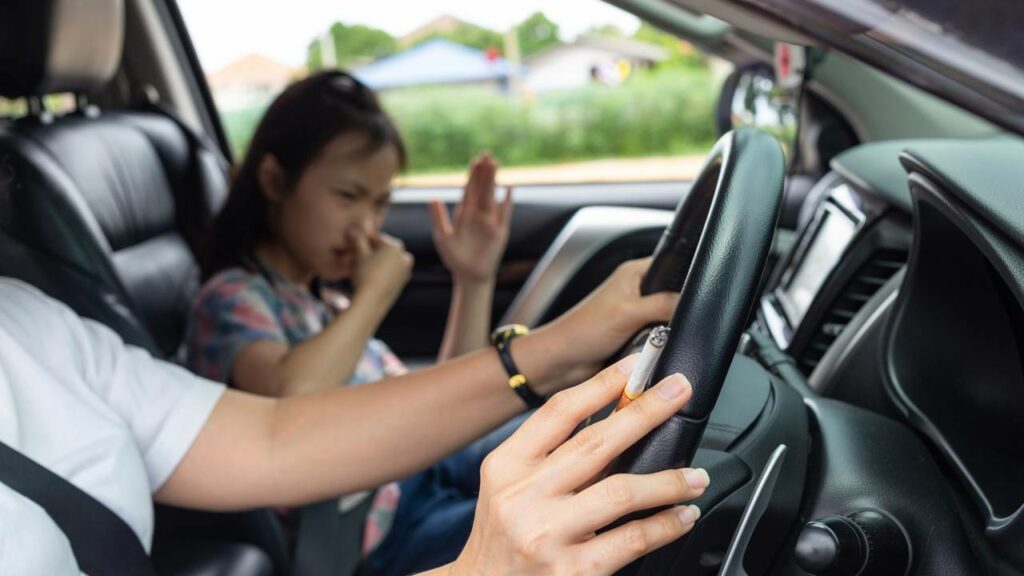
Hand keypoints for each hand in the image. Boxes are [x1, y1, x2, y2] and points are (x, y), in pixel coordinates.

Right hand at [348, 232, 413, 309]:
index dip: (361, 240)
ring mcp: (404, 272)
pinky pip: (387, 274)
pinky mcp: (401, 285)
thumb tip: (352, 229)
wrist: (371, 303)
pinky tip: (365, 277)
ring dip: (371, 262)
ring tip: (355, 267)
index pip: (376, 238)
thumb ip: (356, 239)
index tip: (350, 245)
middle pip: (381, 251)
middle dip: (366, 252)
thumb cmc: (366, 275)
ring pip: (384, 263)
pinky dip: (377, 273)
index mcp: (396, 246)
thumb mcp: (359, 254)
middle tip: (351, 257)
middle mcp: (404, 257)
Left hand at [429, 152, 511, 283]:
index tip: (475, 160)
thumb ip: (438, 217)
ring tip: (496, 164)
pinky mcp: (500, 231)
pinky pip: (505, 213)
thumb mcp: (443, 237)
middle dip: (484, 172)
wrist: (470, 275)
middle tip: (487, 154)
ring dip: (494, 181)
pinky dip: (507, 201)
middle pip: (482, 188)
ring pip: (492, 196)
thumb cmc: (455, 258)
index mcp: (464, 214)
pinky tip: (509, 188)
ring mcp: (490, 221)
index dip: (472, 175)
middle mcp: (478, 214)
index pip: (469, 189)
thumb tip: (433, 198)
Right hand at [450, 356, 706, 574]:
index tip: (635, 364)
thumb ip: (551, 455)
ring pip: (622, 491)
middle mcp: (524, 497)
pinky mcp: (573, 571)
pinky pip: (632, 539)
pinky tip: (683, 515)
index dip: (602, 384)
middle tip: (678, 391)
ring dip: (669, 479)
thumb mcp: (509, 487)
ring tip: (696, 476)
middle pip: (596, 442)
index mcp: (507, 466)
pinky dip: (665, 524)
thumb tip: (616, 416)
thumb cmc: (502, 538)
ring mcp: (547, 535)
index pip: (559, 412)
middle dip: (646, 411)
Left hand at [540, 257, 678, 384]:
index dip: (688, 276)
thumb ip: (662, 304)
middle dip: (679, 309)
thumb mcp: (627, 312)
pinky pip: (661, 338)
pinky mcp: (638, 335)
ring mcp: (639, 314)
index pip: (673, 265)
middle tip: (675, 321)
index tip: (697, 292)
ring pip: (670, 319)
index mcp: (635, 273)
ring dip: (669, 330)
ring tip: (660, 337)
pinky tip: (657, 348)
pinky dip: (662, 344)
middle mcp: (638, 291)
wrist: (563, 361)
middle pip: (675, 295)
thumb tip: (691, 303)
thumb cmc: (582, 330)